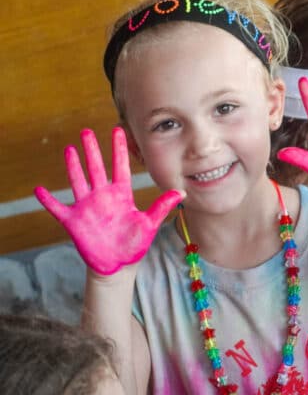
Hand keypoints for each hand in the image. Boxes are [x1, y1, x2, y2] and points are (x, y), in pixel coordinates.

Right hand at [34, 128, 182, 275]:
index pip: (120, 166)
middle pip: (96, 168)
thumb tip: (182, 192)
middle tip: (86, 131)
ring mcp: (87, 207)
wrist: (118, 264)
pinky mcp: (74, 221)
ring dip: (73, 166)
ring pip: (78, 181)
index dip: (119, 149)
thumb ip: (162, 206)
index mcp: (121, 195)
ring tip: (69, 148)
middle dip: (92, 150)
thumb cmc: (134, 244)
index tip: (117, 130)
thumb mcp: (150, 224)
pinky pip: (58, 208)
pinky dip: (48, 200)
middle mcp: (103, 197)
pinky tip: (39, 190)